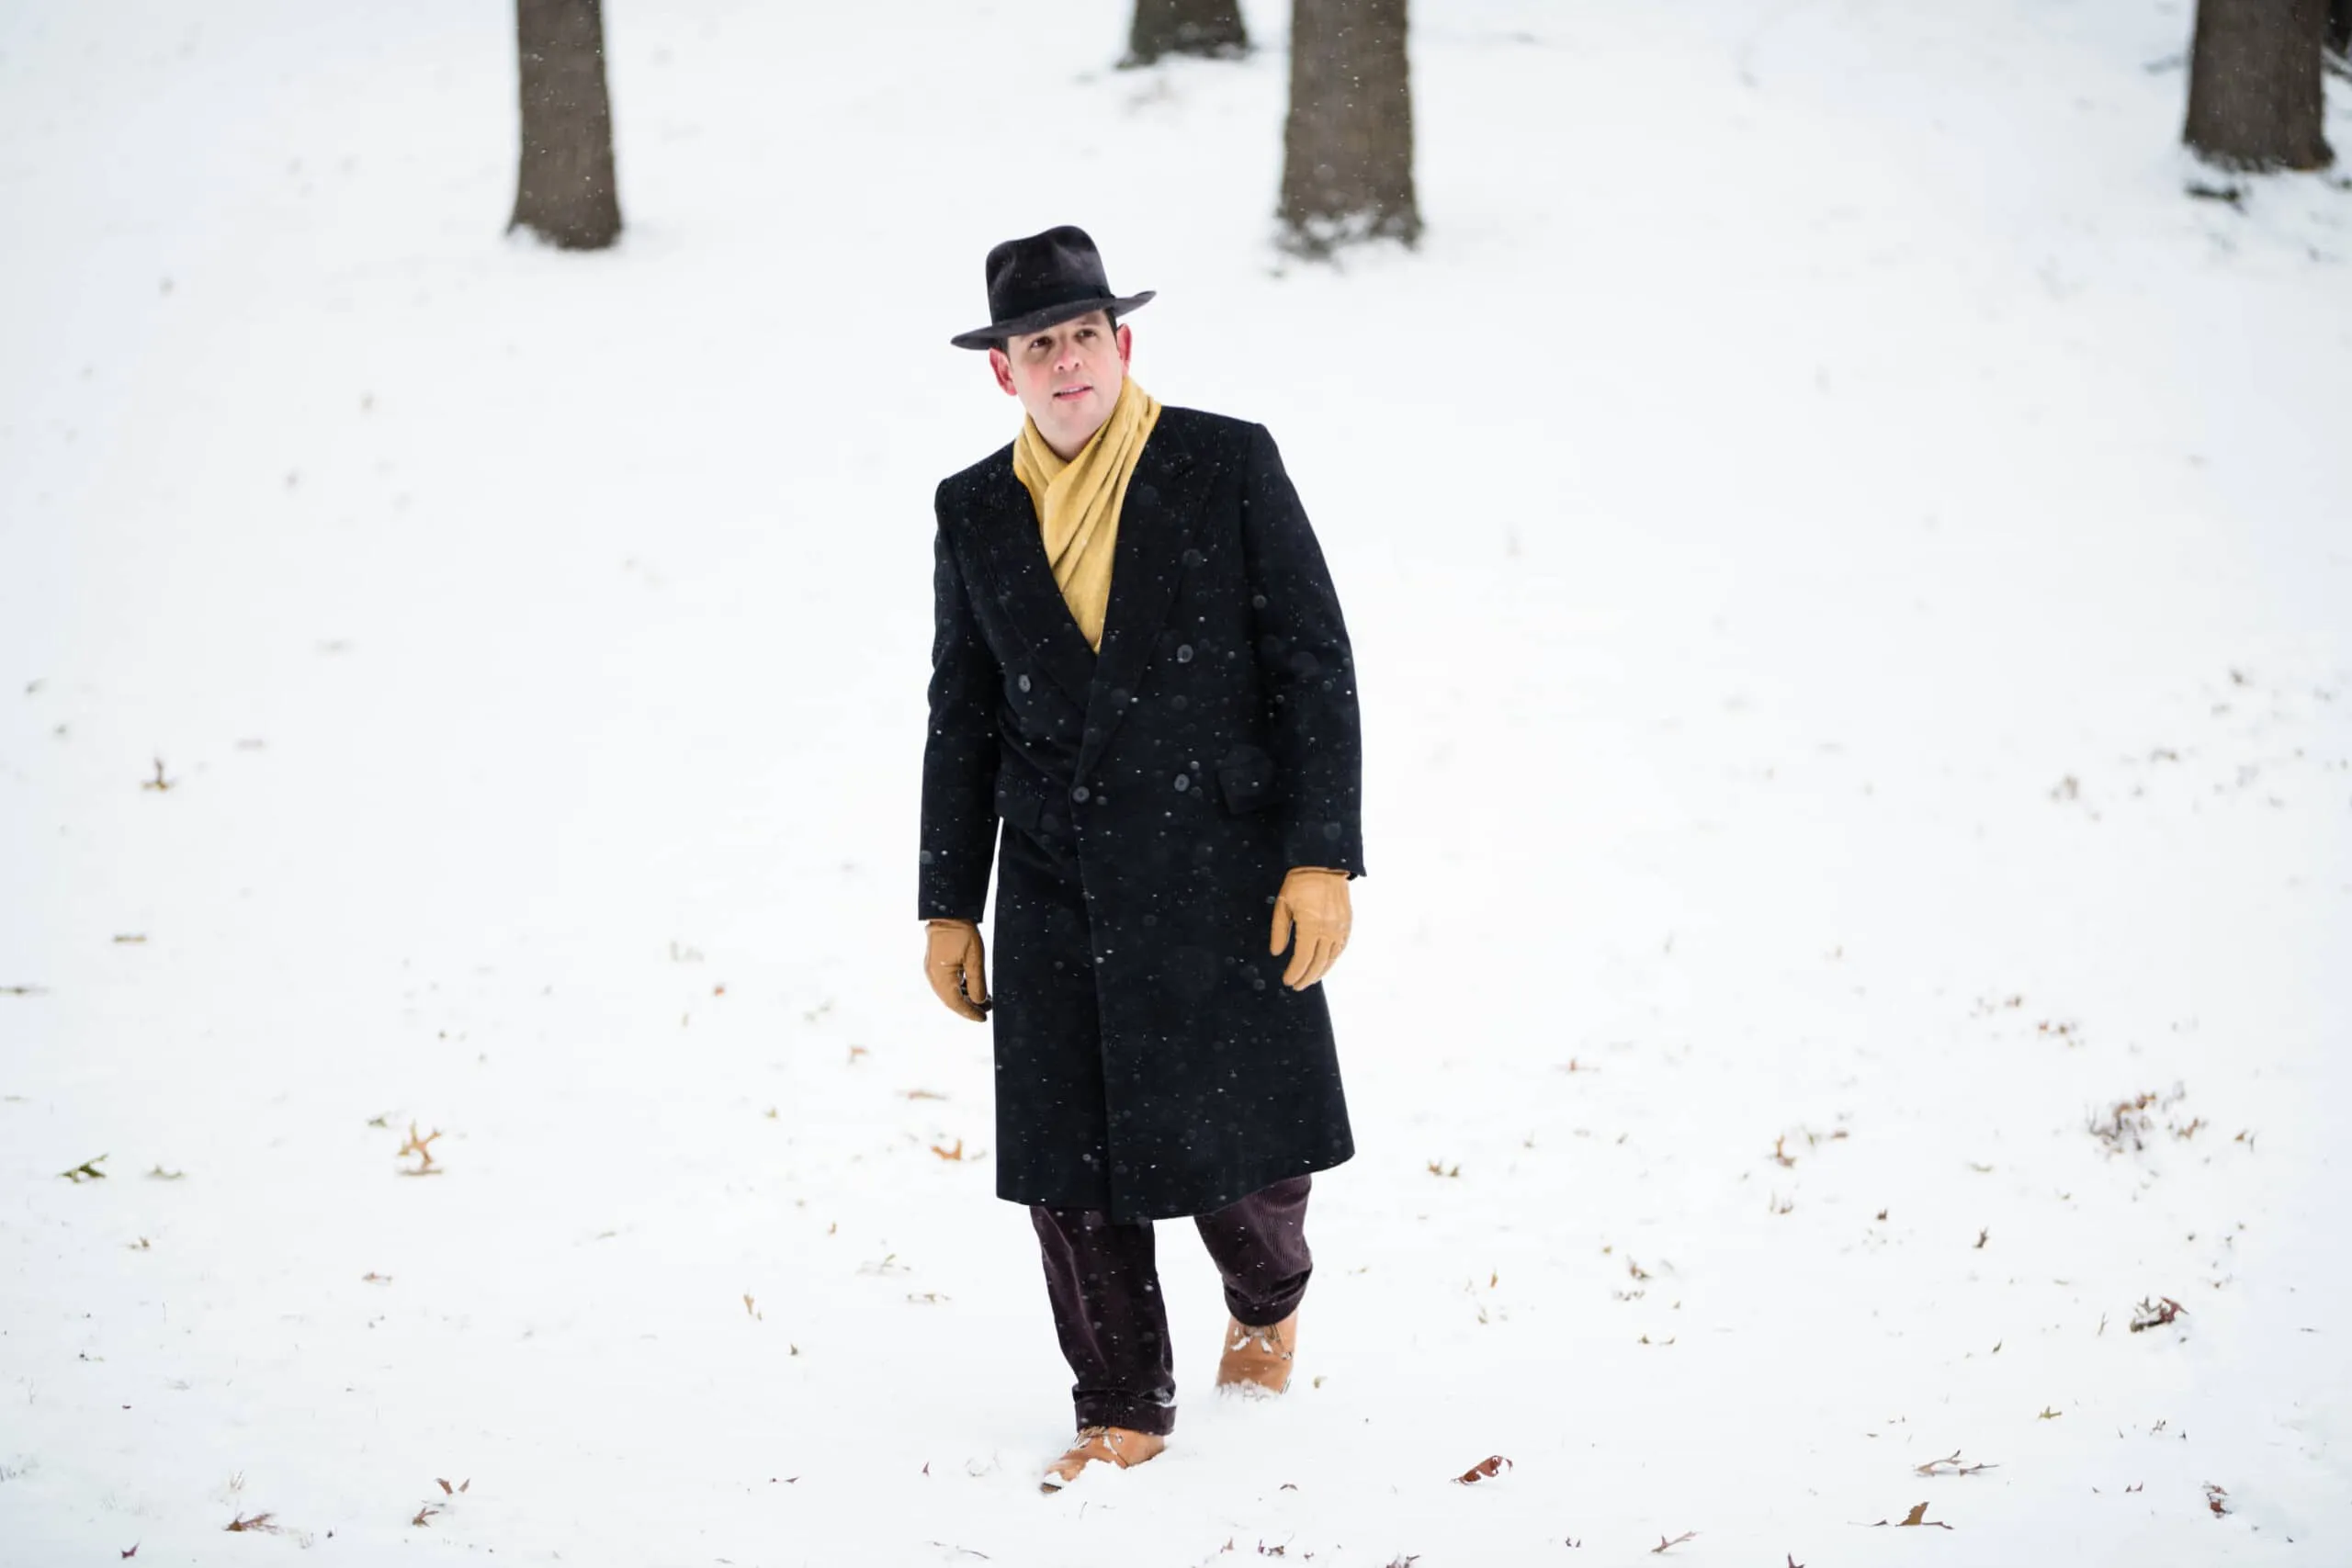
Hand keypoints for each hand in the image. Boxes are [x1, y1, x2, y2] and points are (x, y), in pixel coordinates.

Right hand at [925, 918, 990, 1020]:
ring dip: (966, 998)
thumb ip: (977, 983)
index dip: (970, 1013)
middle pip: (951, 1000)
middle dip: (969, 1007)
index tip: (983, 1018)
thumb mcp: (975, 959)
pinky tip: (973, 988)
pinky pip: (947, 983)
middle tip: (986, 1010)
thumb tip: (979, 1002)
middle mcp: (934, 977)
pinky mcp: (936, 965)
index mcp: (941, 978)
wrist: (948, 913)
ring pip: (949, 992)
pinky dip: (960, 988)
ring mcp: (933, 971)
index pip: (956, 1003)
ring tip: (984, 999)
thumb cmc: (962, 933)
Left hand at [1268, 867, 1350, 989]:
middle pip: (1318, 962)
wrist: (1325, 865)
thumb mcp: (1283, 904)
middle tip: (1297, 985)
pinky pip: (1341, 948)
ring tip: (1310, 980)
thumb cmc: (1300, 883)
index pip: (1303, 958)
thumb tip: (1277, 953)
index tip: (1287, 981)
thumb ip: (1280, 931)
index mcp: (1311, 925)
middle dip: (1306, 977)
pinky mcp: (1347, 924)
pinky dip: (1333, 960)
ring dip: (1320, 972)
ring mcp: (1341, 928)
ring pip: (1331, 958)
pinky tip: (1325, 965)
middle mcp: (1328, 930)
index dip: (1295, 972)